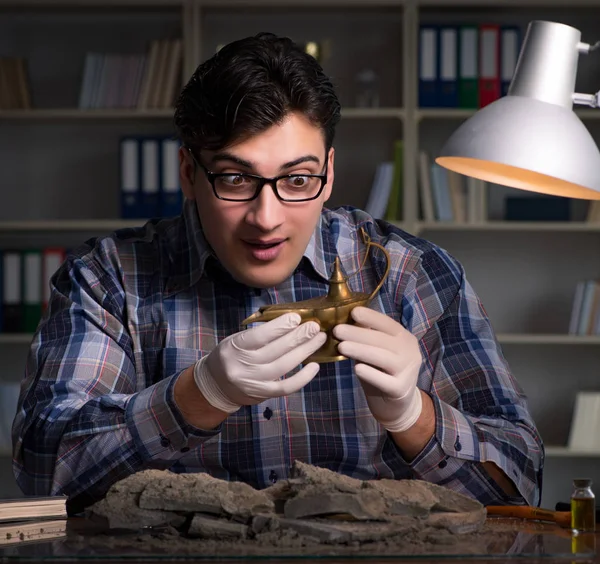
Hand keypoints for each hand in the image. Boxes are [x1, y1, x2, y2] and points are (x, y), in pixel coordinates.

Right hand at [194, 313, 326, 412]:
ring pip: (284, 366)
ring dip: (304, 351)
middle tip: (314, 327)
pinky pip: (286, 387)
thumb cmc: (231, 356)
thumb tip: (290, 322)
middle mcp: (243, 366)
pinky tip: (315, 366)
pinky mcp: (263, 395)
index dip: (280, 327)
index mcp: (234, 347)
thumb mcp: (236, 339)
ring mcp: (253, 382)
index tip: (297, 317)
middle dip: (299, 336)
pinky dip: (303, 378)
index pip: (259, 336)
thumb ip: (259, 333)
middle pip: (275, 350)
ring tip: (318, 339)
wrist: (216, 385)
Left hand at [333, 306, 422, 432]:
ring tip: (341, 347)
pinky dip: (370, 374)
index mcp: (405, 338)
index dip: (371, 317)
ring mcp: (407, 372)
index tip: (353, 312)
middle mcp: (410, 353)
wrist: (398, 404)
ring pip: (382, 358)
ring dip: (360, 350)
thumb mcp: (377, 351)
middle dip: (358, 334)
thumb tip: (347, 320)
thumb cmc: (382, 372)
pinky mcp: (400, 390)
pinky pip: (384, 380)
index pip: (388, 324)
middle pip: (383, 340)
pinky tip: (357, 369)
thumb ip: (367, 338)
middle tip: (337, 330)